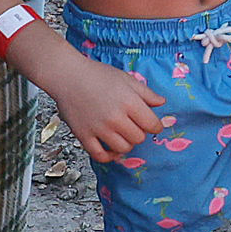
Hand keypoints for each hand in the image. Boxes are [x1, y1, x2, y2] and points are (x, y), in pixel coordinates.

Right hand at [43, 54, 167, 161]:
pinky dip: (108, 156)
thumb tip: (162, 103)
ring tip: (122, 135)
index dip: (155, 126)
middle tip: (134, 126)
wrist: (68, 75)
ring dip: (126, 144)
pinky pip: (100, 155)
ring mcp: (99, 128)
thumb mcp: (127, 79)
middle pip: (138, 138)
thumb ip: (146, 93)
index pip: (152, 125)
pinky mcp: (84, 135)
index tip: (152, 124)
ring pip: (122, 149)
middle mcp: (115, 118)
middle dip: (140, 133)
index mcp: (129, 102)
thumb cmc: (98, 75)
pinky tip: (111, 150)